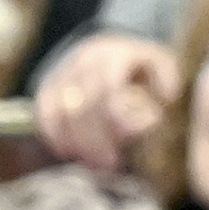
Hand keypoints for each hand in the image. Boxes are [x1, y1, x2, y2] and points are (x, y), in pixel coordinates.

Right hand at [34, 33, 179, 173]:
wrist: (113, 43)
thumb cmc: (144, 65)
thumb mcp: (162, 65)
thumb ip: (165, 83)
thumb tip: (160, 102)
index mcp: (114, 55)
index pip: (108, 92)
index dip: (115, 123)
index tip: (126, 145)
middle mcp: (84, 61)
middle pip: (81, 106)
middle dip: (93, 141)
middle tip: (108, 165)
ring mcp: (63, 70)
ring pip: (58, 108)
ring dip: (73, 140)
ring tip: (91, 164)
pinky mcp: (49, 82)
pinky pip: (43, 107)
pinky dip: (51, 131)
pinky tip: (65, 151)